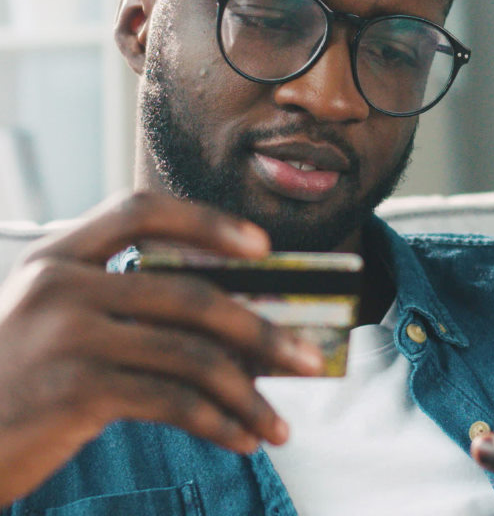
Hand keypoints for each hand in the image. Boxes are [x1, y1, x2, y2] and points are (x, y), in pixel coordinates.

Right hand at [0, 191, 323, 505]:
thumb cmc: (18, 377)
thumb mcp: (59, 321)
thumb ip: (130, 307)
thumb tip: (235, 326)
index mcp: (60, 255)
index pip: (142, 210)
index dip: (207, 221)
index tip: (262, 245)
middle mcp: (62, 285)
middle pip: (190, 293)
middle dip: (261, 330)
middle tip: (308, 356)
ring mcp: (67, 336)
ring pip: (190, 353)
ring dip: (248, 391)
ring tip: (279, 421)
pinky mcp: (74, 391)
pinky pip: (171, 401)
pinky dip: (218, 422)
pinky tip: (243, 438)